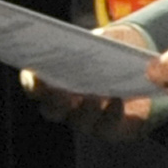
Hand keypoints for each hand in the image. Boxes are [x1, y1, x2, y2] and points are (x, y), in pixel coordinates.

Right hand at [26, 22, 157, 138]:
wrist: (137, 66)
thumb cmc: (109, 49)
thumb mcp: (102, 40)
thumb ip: (95, 41)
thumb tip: (95, 42)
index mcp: (54, 81)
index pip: (34, 86)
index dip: (31, 83)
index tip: (35, 74)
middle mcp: (65, 105)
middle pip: (52, 110)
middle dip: (56, 101)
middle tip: (62, 91)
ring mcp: (87, 119)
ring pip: (79, 121)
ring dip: (86, 109)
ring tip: (95, 95)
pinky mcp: (111, 127)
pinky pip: (107, 127)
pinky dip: (111, 114)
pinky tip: (117, 100)